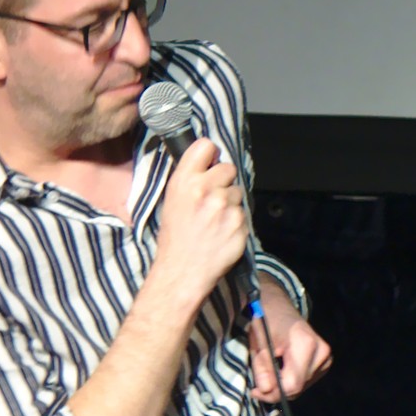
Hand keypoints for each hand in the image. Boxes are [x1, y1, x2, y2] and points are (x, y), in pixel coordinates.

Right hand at [152, 138, 252, 306]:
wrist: (184, 269)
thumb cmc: (175, 236)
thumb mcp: (171, 200)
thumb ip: (190, 177)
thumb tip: (209, 160)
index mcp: (184, 181)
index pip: (206, 146)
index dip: (210, 154)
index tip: (210, 164)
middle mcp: (206, 190)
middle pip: (228, 168)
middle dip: (223, 180)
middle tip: (212, 198)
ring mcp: (225, 207)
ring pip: (238, 192)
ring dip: (230, 203)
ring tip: (215, 219)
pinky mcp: (240, 223)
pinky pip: (243, 213)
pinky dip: (236, 221)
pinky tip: (222, 231)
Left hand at [247, 281, 332, 400]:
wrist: (278, 304)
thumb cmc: (266, 319)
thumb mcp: (258, 342)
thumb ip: (262, 368)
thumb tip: (265, 390)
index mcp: (305, 344)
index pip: (293, 383)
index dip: (273, 393)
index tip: (255, 391)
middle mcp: (321, 351)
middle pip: (298, 387)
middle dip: (276, 390)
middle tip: (258, 385)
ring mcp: (325, 357)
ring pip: (302, 387)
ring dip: (283, 386)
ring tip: (269, 372)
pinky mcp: (325, 361)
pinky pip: (306, 381)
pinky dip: (291, 381)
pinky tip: (282, 369)